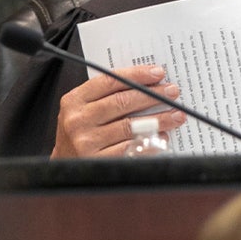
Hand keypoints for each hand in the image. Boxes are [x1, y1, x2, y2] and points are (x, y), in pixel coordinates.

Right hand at [51, 65, 186, 157]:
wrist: (64, 167)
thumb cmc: (82, 132)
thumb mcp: (85, 109)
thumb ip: (109, 95)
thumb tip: (149, 83)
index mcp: (74, 101)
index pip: (109, 81)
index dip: (136, 75)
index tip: (158, 72)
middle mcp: (78, 120)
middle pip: (122, 101)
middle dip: (153, 95)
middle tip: (172, 92)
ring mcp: (86, 141)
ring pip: (131, 125)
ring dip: (159, 119)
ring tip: (176, 115)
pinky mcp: (98, 160)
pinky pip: (131, 148)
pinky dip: (150, 141)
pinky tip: (162, 136)